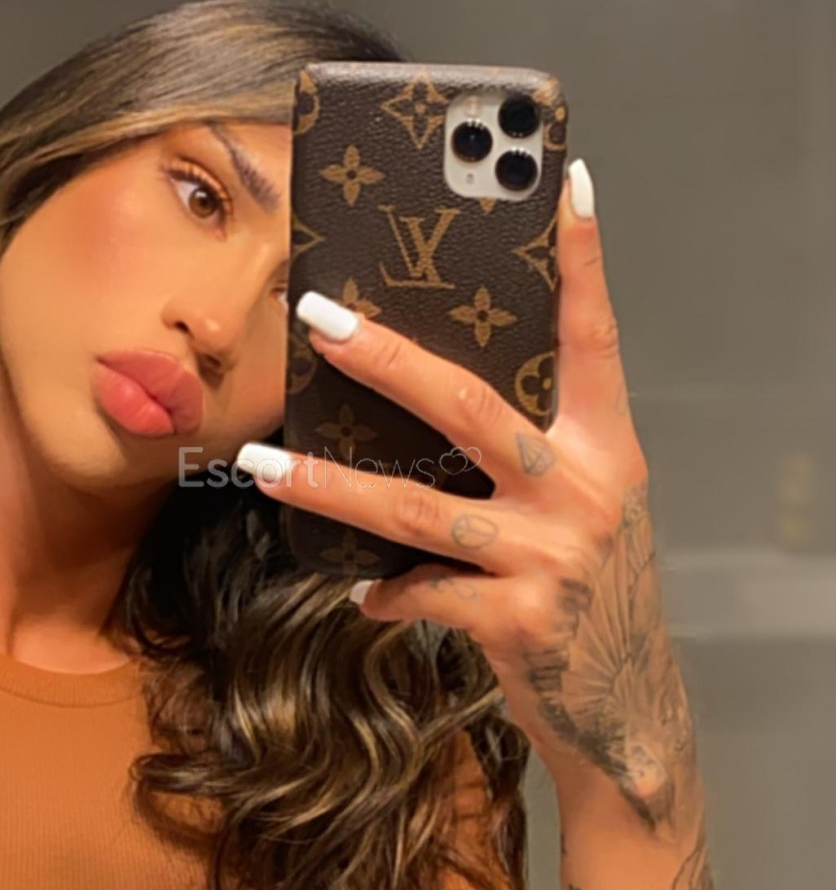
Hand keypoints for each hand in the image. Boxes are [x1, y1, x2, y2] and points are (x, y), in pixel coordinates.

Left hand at [235, 161, 697, 837]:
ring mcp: (551, 556)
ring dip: (330, 483)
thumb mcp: (586, 504)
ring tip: (262, 462)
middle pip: (470, 407)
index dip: (582, 262)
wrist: (626, 705)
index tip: (561, 184)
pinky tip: (359, 588)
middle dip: (386, 358)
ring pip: (418, 504)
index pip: (593, 337)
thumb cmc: (594, 588)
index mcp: (607, 447)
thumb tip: (427, 398)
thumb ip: (533, 450)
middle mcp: (585, 491)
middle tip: (317, 315)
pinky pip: (420, 590)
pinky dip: (383, 588)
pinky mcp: (515, 619)